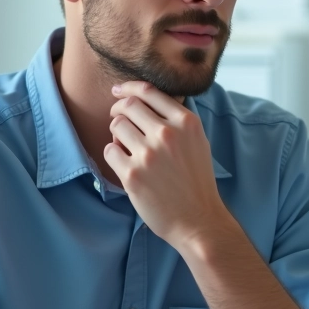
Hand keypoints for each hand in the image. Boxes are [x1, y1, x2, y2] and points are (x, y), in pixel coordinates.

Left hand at [105, 82, 230, 248]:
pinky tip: (125, 164)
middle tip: (118, 119)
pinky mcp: (132, 174)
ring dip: (117, 134)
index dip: (129, 88)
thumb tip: (147, 100)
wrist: (199, 221)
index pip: (149, 92)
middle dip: (118, 109)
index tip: (118, 91)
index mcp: (186, 123)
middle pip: (129, 106)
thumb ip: (178, 121)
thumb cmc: (197, 182)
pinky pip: (110, 150)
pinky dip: (114, 155)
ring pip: (116, 126)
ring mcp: (149, 154)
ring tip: (127, 147)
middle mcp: (168, 134)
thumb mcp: (198, 142)